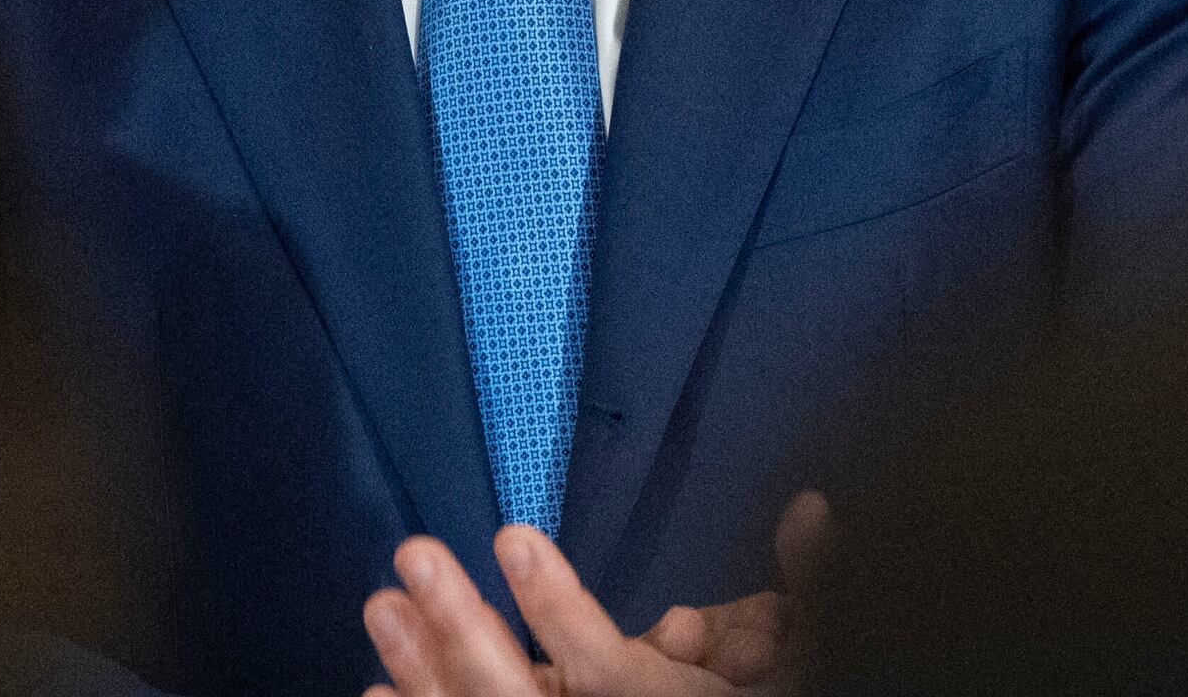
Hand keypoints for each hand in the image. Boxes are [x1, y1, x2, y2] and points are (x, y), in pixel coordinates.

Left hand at [363, 492, 830, 696]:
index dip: (556, 605)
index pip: (601, 667)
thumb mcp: (810, 659)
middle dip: (460, 626)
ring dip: (423, 667)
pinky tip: (374, 691)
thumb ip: (810, 589)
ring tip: (379, 605)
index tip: (512, 537)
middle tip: (410, 554)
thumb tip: (813, 509)